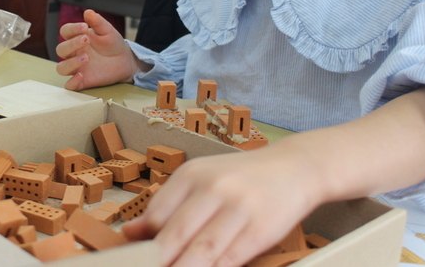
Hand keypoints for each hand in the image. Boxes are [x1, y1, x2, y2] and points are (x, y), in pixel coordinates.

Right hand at [55, 9, 138, 89]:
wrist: (125, 61)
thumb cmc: (113, 44)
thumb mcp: (108, 31)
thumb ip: (97, 22)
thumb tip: (88, 12)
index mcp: (77, 38)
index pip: (65, 31)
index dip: (72, 29)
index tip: (84, 26)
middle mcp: (73, 53)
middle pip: (61, 49)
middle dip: (72, 44)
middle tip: (86, 40)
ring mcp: (76, 67)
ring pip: (61, 68)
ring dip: (70, 63)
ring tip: (86, 58)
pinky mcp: (82, 81)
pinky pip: (69, 85)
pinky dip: (72, 81)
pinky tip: (81, 75)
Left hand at [122, 143, 318, 266]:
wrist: (295, 168)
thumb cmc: (240, 179)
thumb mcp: (201, 180)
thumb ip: (167, 206)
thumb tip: (130, 233)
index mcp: (192, 174)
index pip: (157, 214)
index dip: (143, 244)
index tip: (132, 262)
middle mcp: (213, 188)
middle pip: (176, 234)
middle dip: (159, 261)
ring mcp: (238, 208)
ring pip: (202, 250)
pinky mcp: (261, 229)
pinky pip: (231, 259)